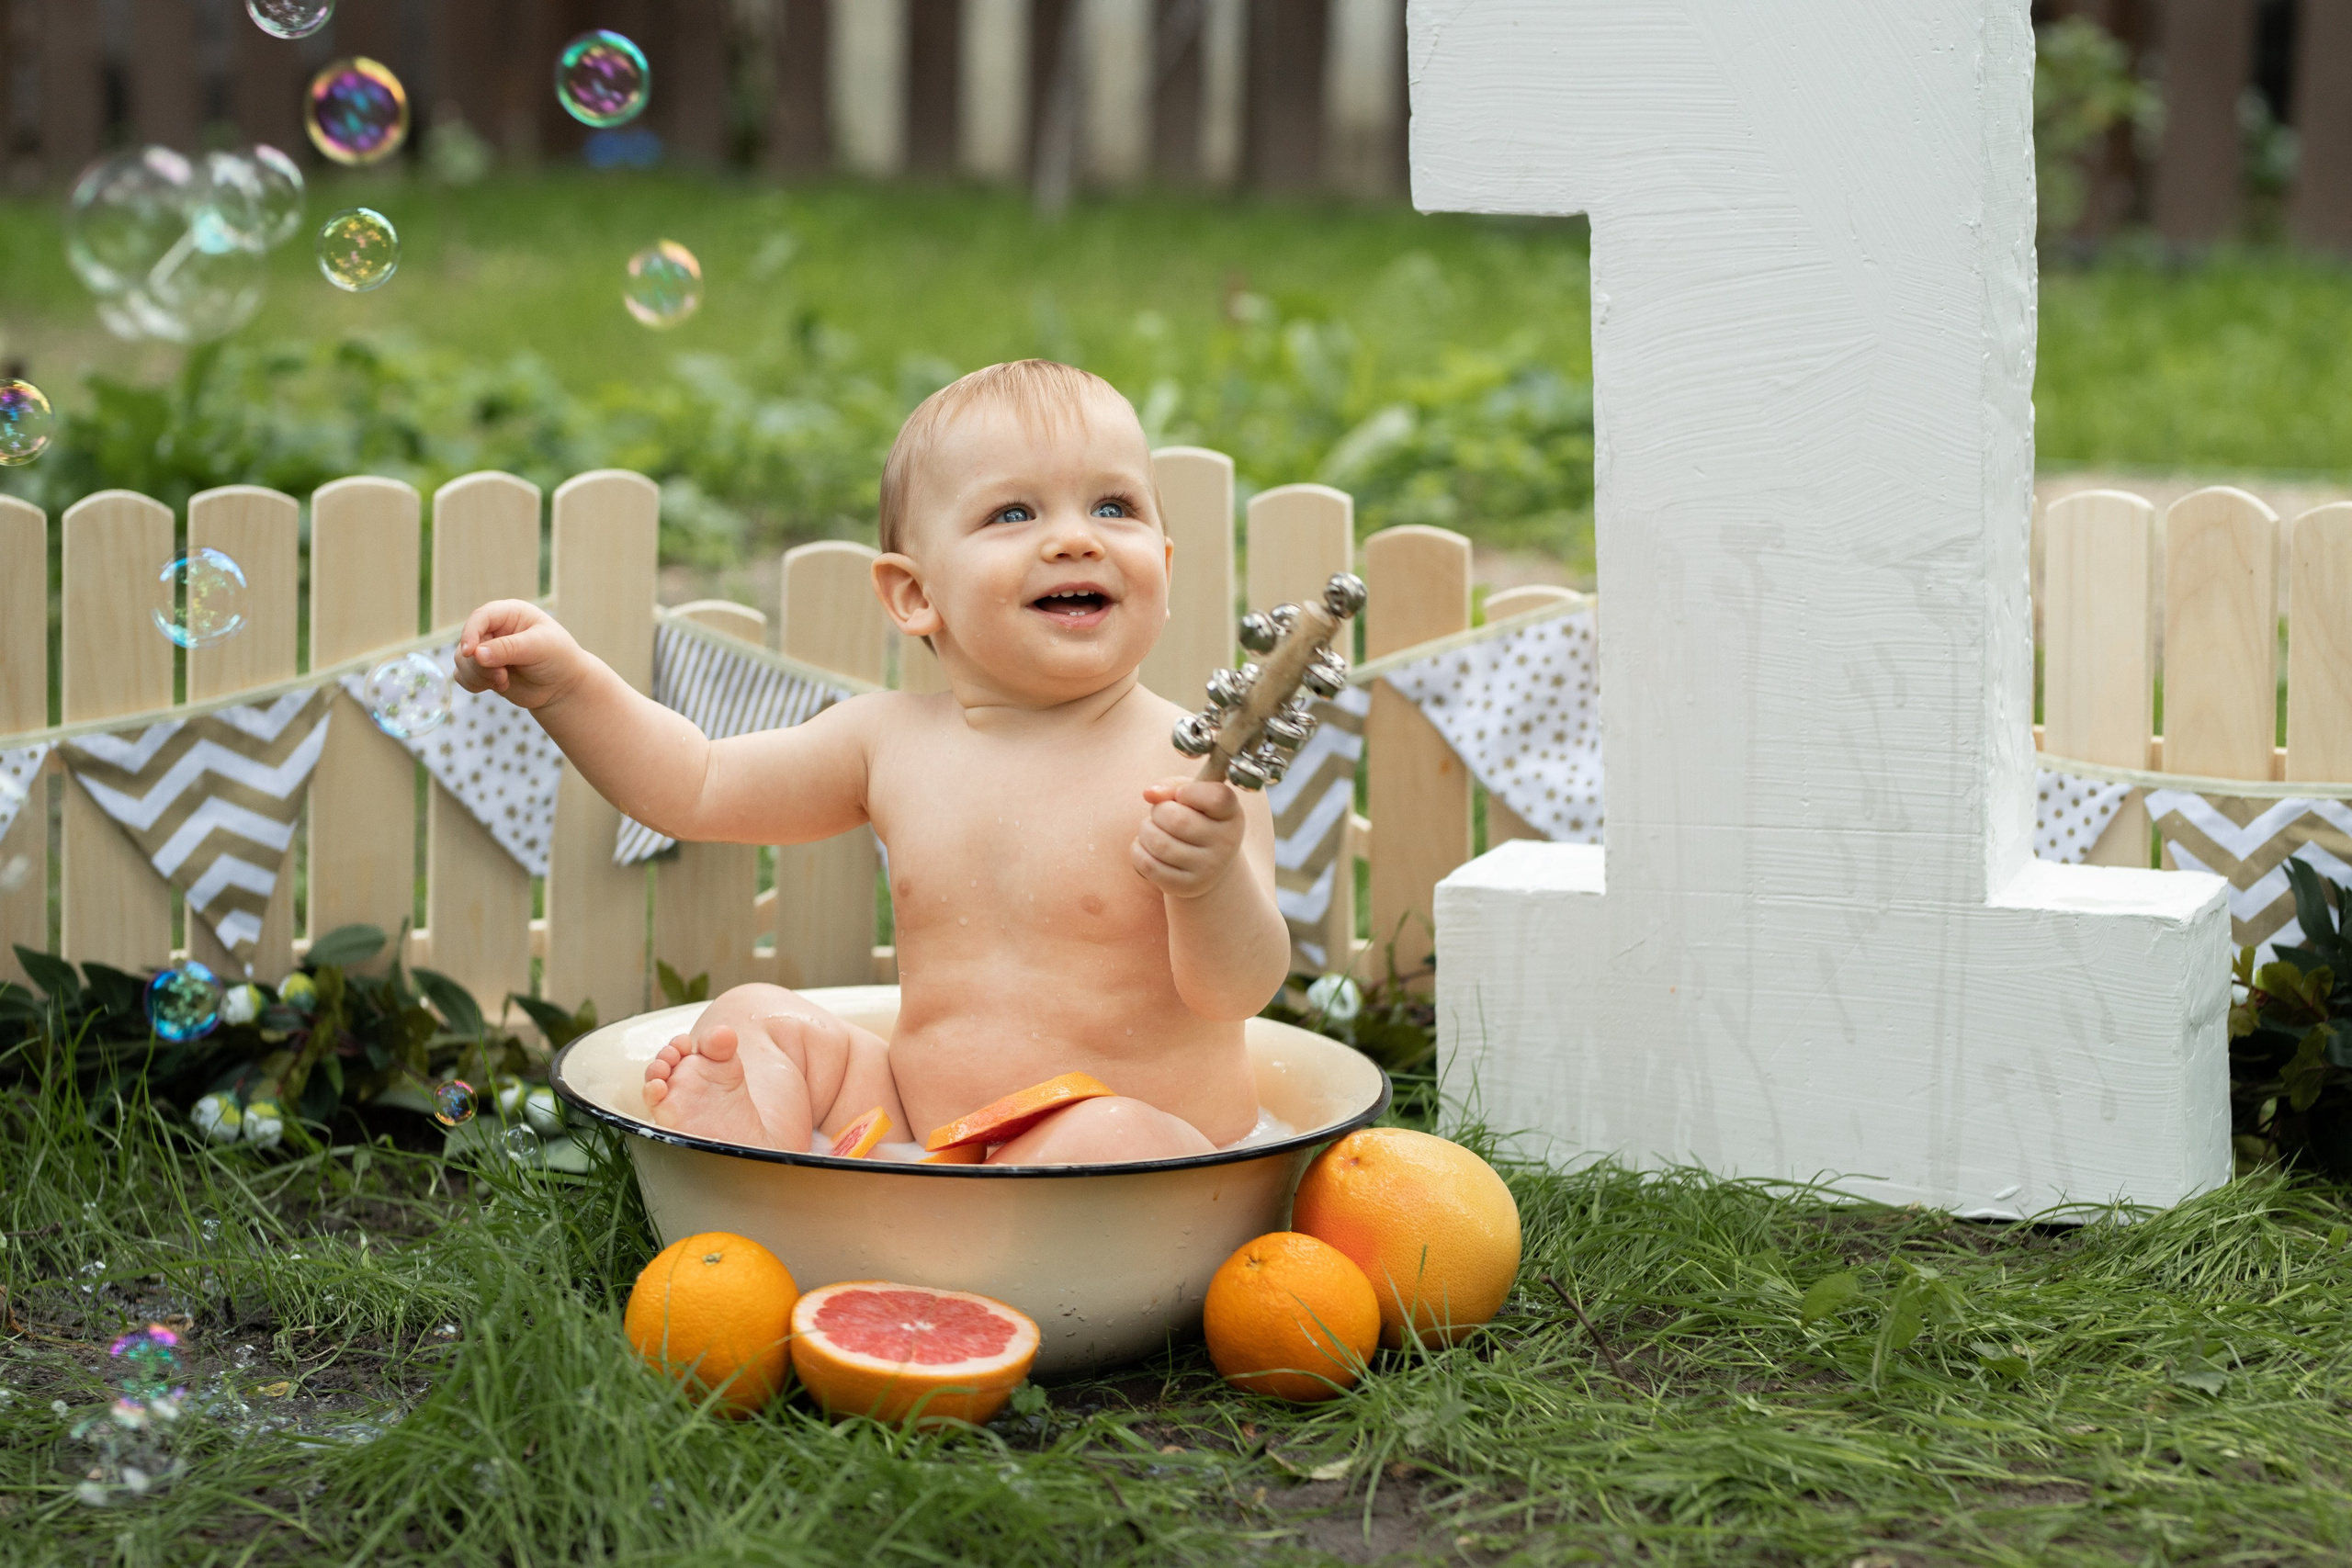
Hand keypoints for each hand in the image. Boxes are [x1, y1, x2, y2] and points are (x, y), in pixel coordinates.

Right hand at [453, 600, 583, 709]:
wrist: (563, 686)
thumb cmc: (558, 658)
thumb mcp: (539, 648)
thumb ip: (508, 649)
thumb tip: (476, 654)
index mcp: (509, 613)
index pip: (481, 617)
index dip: (471, 633)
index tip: (470, 652)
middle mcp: (493, 629)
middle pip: (468, 643)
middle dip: (481, 664)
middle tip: (503, 677)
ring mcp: (486, 650)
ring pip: (462, 661)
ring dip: (479, 676)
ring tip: (503, 682)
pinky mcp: (482, 669)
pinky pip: (462, 676)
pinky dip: (474, 684)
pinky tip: (498, 686)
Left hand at [1131, 777, 1246, 897]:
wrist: (1207, 863)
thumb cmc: (1196, 819)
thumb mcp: (1193, 797)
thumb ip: (1173, 786)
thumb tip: (1150, 793)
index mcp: (1231, 813)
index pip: (1216, 797)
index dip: (1190, 792)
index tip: (1181, 794)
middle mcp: (1226, 843)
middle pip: (1176, 820)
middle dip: (1158, 811)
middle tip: (1160, 814)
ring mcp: (1209, 868)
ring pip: (1158, 843)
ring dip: (1145, 830)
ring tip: (1152, 829)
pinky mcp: (1187, 887)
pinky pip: (1148, 865)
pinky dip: (1138, 850)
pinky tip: (1146, 847)